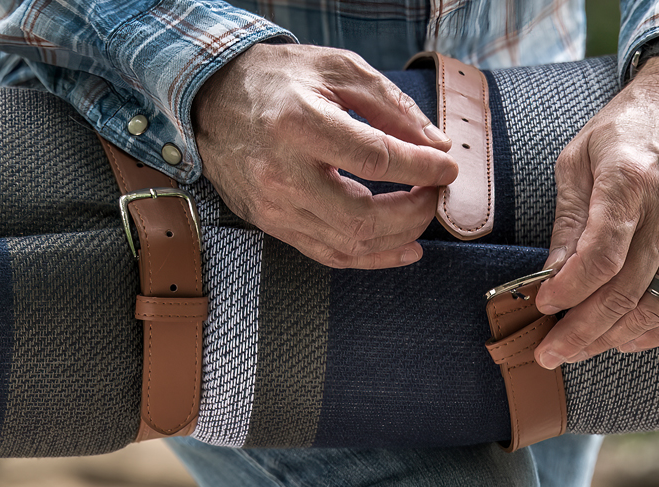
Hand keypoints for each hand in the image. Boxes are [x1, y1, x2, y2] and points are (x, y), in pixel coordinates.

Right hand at [193, 43, 457, 268]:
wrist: (210, 99)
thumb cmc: (277, 79)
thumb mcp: (337, 69)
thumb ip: (390, 105)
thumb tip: (435, 145)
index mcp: (298, 124)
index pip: (375, 159)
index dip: (421, 168)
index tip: (448, 167)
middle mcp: (281, 173)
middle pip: (363, 216)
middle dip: (415, 211)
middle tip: (435, 192)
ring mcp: (272, 206)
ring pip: (349, 244)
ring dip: (399, 237)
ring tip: (423, 215)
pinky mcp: (270, 223)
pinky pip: (327, 254)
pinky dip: (371, 257)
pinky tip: (402, 247)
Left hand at [533, 55, 658, 367]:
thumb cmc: (627, 126)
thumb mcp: (579, 157)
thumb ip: (569, 218)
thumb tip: (552, 272)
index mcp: (630, 183)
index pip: (600, 257)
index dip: (569, 290)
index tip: (543, 305)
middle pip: (624, 292)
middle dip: (581, 331)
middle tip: (548, 352)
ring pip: (655, 306)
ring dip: (613, 338)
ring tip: (578, 350)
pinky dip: (658, 331)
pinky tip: (626, 341)